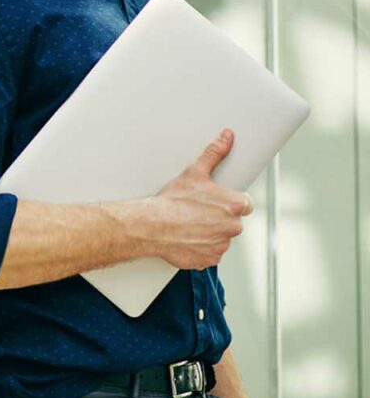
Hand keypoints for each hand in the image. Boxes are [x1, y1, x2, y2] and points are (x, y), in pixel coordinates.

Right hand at [151, 129, 253, 269]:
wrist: (152, 225)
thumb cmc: (172, 201)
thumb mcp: (194, 172)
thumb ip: (215, 154)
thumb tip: (227, 138)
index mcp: (234, 205)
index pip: (244, 204)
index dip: (230, 202)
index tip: (216, 202)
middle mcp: (233, 227)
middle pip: (232, 222)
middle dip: (219, 218)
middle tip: (197, 212)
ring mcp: (221, 245)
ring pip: (221, 238)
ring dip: (210, 233)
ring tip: (189, 225)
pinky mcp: (209, 259)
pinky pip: (210, 254)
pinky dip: (201, 248)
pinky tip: (187, 237)